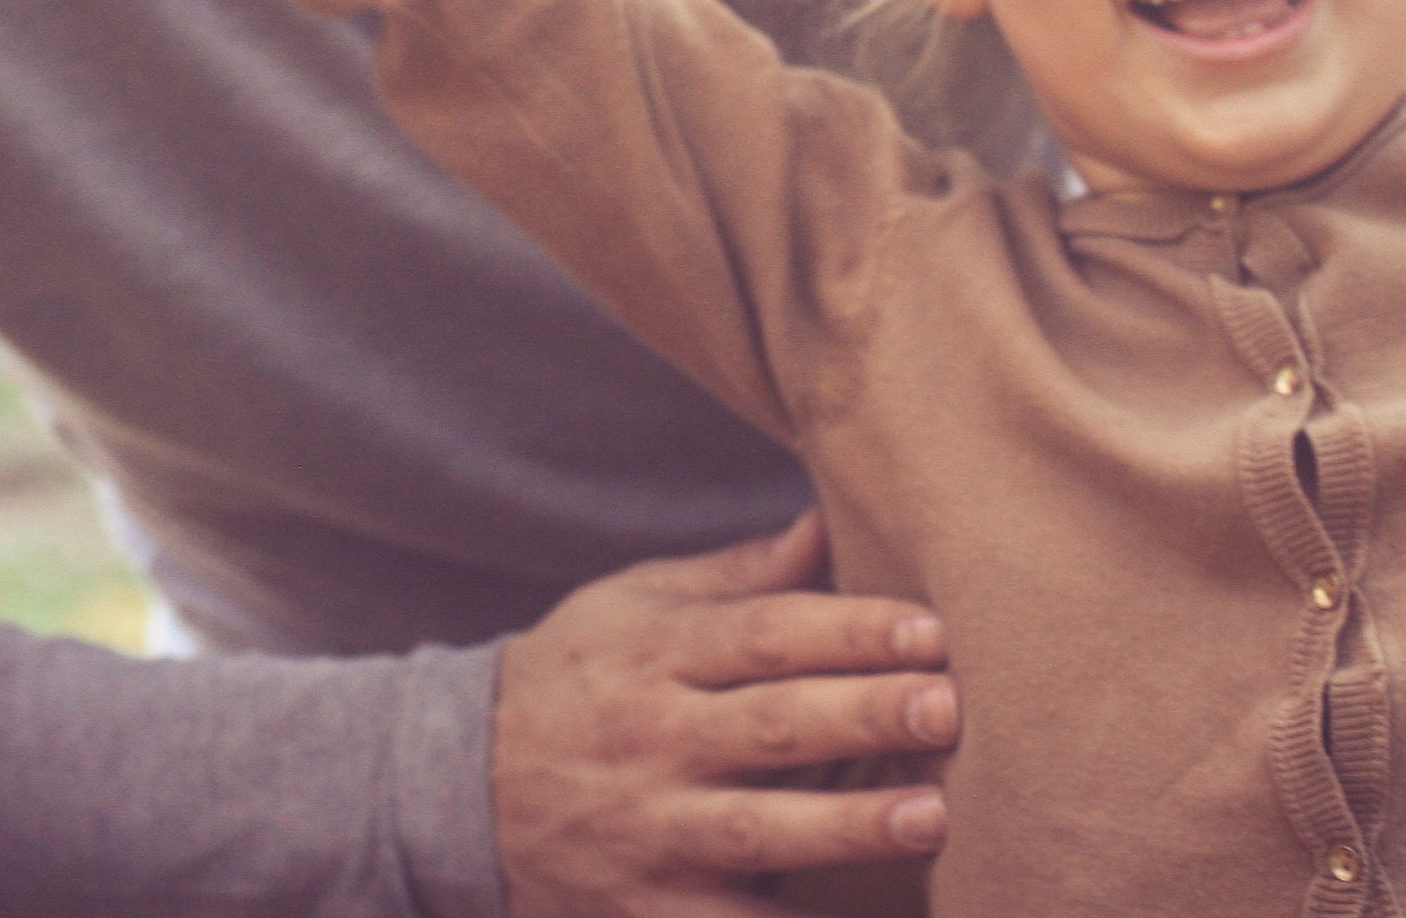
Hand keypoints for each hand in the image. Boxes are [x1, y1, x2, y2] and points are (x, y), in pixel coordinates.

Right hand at [493, 515, 955, 917]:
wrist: (458, 786)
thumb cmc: (574, 680)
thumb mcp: (629, 606)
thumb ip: (735, 578)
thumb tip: (828, 525)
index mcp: (653, 653)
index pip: (762, 635)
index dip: (846, 629)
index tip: (928, 626)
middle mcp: (651, 740)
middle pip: (769, 726)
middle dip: (862, 716)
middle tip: (947, 705)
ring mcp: (650, 832)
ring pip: (756, 829)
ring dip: (846, 826)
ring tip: (931, 817)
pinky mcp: (651, 911)